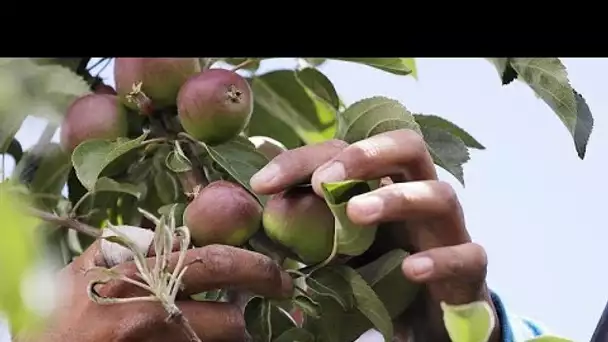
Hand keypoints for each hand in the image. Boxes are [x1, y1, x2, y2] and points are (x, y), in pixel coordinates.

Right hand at [16, 228, 293, 341]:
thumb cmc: (59, 315)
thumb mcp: (83, 270)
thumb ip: (122, 244)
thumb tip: (159, 233)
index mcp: (139, 277)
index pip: (213, 264)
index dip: (254, 266)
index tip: (277, 272)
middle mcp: (152, 313)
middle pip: (229, 316)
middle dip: (258, 302)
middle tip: (280, 295)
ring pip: (221, 341)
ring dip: (232, 333)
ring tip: (232, 324)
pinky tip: (205, 338)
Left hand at [250, 129, 498, 341]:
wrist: (426, 318)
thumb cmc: (379, 271)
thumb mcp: (337, 242)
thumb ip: (306, 215)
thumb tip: (257, 187)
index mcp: (384, 182)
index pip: (348, 149)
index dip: (304, 159)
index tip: (262, 184)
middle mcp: (419, 195)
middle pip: (409, 148)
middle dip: (366, 155)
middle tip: (323, 182)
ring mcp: (448, 230)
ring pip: (440, 195)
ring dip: (396, 199)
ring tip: (356, 214)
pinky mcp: (469, 269)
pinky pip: (467, 255)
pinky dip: (440, 259)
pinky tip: (412, 269)